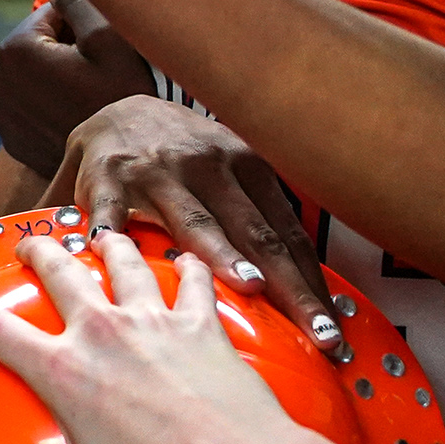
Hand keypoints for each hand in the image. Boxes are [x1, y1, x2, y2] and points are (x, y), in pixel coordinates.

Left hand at [0, 0, 156, 175]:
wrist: (120, 165)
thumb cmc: (121, 99)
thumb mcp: (110, 40)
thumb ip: (79, 2)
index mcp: (16, 49)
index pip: (50, 13)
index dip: (82, 24)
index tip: (102, 46)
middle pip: (37, 45)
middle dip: (65, 50)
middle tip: (99, 73)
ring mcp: (1, 112)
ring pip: (33, 75)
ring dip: (56, 76)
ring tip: (88, 96)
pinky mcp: (11, 138)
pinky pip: (30, 106)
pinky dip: (49, 104)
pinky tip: (75, 115)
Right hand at [0, 234, 296, 443]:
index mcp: (63, 373)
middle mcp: (104, 333)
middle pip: (59, 271)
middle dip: (38, 252)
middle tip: (28, 243)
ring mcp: (157, 321)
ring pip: (123, 260)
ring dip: (110, 244)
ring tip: (104, 233)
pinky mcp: (205, 323)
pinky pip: (194, 279)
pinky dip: (189, 266)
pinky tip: (192, 260)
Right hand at [47, 97, 341, 356]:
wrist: (116, 111)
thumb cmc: (183, 156)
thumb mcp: (230, 171)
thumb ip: (258, 219)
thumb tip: (305, 285)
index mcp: (246, 168)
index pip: (288, 233)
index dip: (312, 281)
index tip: (334, 326)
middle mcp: (210, 167)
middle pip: (258, 235)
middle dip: (290, 286)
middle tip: (317, 332)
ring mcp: (160, 173)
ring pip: (198, 223)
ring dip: (226, 256)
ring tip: (252, 289)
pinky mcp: (110, 179)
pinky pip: (115, 212)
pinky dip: (120, 237)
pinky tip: (121, 262)